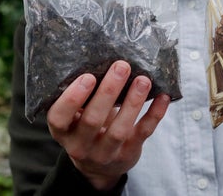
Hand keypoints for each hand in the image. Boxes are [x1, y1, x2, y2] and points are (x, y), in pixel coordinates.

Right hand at [46, 60, 170, 190]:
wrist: (100, 167)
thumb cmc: (86, 128)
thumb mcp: (76, 116)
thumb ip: (82, 96)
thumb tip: (100, 54)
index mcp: (63, 131)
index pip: (58, 118)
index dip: (72, 98)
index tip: (87, 76)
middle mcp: (80, 145)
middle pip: (92, 120)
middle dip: (108, 91)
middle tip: (121, 66)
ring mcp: (105, 152)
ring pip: (119, 130)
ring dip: (133, 102)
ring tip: (143, 80)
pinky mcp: (128, 153)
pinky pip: (143, 133)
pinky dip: (154, 114)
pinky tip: (163, 97)